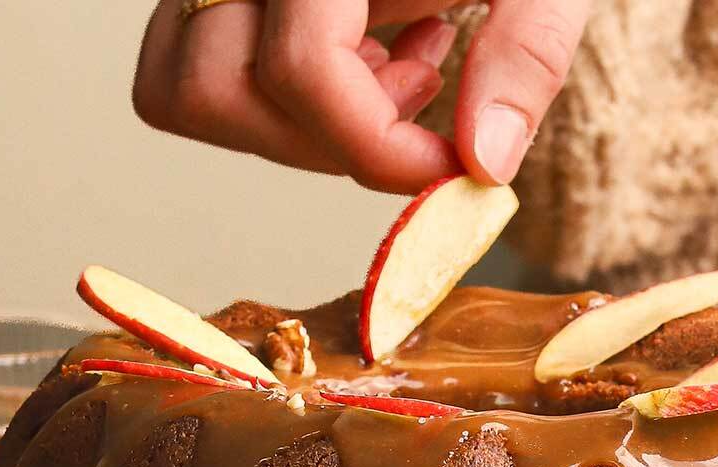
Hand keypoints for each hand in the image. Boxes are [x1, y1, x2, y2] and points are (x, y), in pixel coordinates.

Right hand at [133, 0, 590, 193]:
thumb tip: (482, 160)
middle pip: (219, 89)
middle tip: (423, 90)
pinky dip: (279, 95)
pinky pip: (194, 66)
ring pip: (190, 88)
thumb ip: (526, 51)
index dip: (372, 143)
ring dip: (297, 120)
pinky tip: (368, 54)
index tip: (447, 163)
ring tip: (393, 69)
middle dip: (330, 134)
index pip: (301, 65)